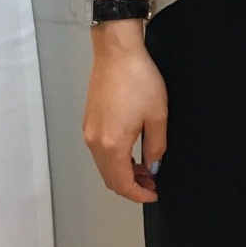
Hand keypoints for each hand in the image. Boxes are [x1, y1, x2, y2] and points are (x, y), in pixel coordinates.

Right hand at [83, 29, 167, 203]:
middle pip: (110, 178)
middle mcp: (94, 143)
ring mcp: (88, 132)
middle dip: (131, 185)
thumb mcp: (158, 114)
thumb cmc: (140, 80)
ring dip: (123, 172)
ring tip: (146, 166)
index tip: (154, 194)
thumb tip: (153, 166)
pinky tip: (132, 151)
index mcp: (111, 145)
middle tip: (153, 181)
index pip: (122, 183)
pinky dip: (115, 159)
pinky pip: (100, 151)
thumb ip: (156, 146)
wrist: (117, 52)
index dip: (139, 194)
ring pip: (104, 166)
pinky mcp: (89, 121)